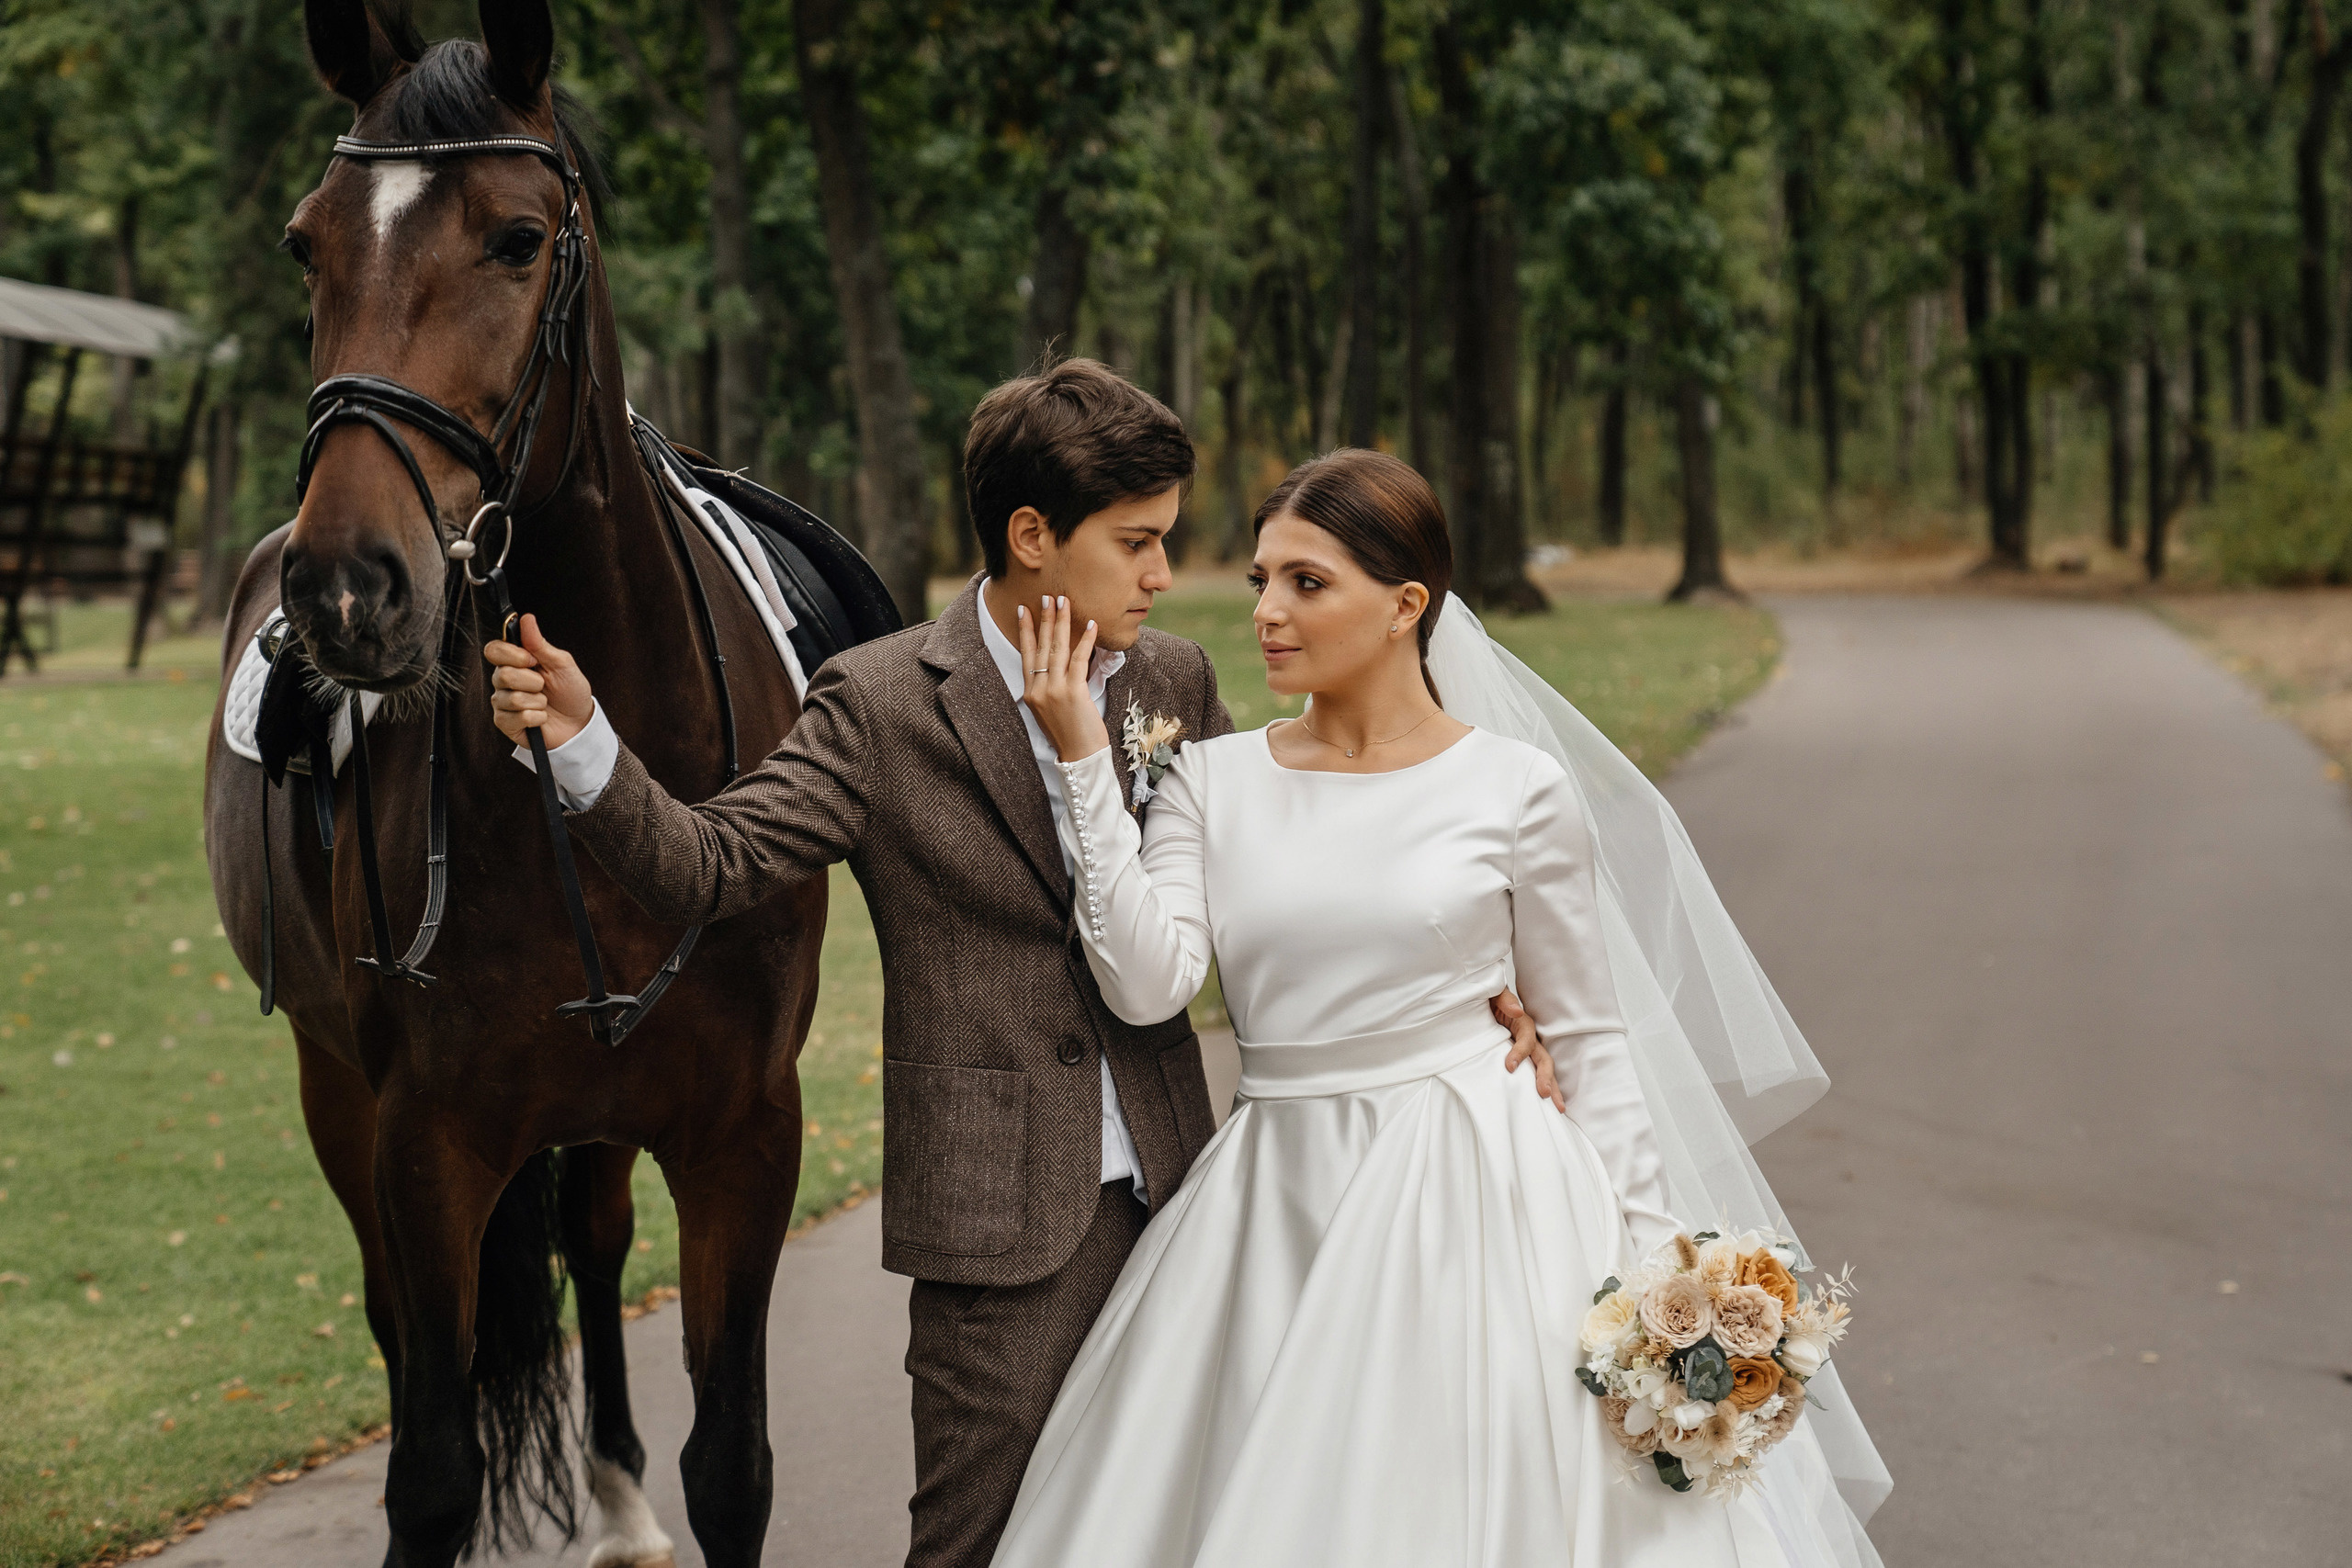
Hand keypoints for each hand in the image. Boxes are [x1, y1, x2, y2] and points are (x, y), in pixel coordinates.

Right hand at [484, 613, 594, 748]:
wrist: (578, 722)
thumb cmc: (570, 690)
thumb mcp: (561, 664)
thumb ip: (540, 644)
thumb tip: (526, 618)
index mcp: (513, 662)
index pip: (493, 650)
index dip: (513, 655)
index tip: (533, 660)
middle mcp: (503, 681)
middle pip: (504, 675)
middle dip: (533, 681)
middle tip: (544, 686)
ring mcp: (502, 703)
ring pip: (513, 698)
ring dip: (538, 701)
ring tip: (545, 703)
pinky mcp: (505, 723)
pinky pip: (518, 718)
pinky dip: (538, 718)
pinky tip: (541, 718)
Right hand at [1017, 595, 1111, 761]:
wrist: (1080, 758)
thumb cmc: (1070, 736)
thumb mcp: (1050, 711)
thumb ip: (1049, 690)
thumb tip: (1058, 669)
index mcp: (1031, 693)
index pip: (1027, 655)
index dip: (1026, 631)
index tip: (1024, 611)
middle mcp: (1039, 689)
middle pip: (1042, 647)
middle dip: (1045, 619)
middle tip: (1047, 597)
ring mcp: (1054, 690)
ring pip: (1057, 649)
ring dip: (1061, 622)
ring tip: (1064, 602)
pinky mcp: (1073, 692)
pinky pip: (1079, 659)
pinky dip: (1085, 640)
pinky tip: (1090, 625)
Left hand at [1495, 987, 1566, 1113]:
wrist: (1480, 1005)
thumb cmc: (1488, 1000)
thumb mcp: (1493, 994)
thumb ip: (1504, 1000)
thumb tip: (1517, 1011)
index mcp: (1523, 1024)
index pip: (1527, 1039)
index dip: (1520, 1052)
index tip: (1509, 1067)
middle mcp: (1529, 1038)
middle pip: (1543, 1058)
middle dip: (1545, 1077)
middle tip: (1545, 1095)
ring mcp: (1528, 1051)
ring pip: (1543, 1069)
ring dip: (1552, 1088)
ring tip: (1558, 1108)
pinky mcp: (1522, 1060)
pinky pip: (1534, 1074)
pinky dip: (1542, 1088)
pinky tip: (1547, 1106)